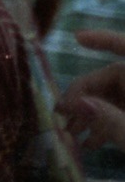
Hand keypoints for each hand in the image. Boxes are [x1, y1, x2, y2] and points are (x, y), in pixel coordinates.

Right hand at [57, 29, 124, 149]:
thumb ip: (107, 120)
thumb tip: (74, 104)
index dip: (104, 39)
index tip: (77, 38)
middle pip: (110, 79)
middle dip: (84, 97)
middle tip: (62, 118)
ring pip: (112, 98)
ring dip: (89, 114)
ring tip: (73, 135)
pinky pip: (120, 111)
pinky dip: (104, 123)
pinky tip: (89, 143)